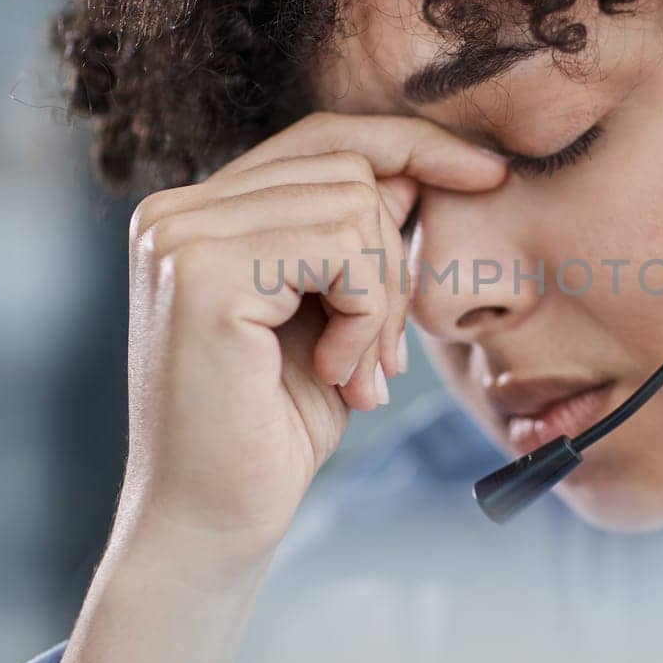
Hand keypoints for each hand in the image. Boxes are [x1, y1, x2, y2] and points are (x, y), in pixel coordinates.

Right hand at [114, 111, 508, 561]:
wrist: (210, 523)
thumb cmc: (271, 429)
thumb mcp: (332, 318)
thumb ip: (356, 241)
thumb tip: (414, 169)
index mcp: (198, 214)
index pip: (320, 139)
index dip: (408, 145)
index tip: (487, 171)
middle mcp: (175, 211)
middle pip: (347, 171)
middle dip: (393, 262)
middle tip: (380, 357)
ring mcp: (180, 236)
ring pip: (353, 206)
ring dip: (381, 299)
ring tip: (356, 372)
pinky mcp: (202, 273)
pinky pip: (341, 248)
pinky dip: (364, 314)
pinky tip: (337, 373)